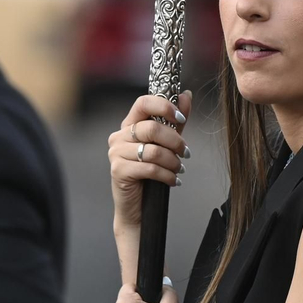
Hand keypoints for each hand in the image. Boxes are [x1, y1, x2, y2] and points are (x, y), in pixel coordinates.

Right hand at [107, 92, 192, 231]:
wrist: (138, 207)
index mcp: (129, 124)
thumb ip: (175, 121)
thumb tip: (187, 95)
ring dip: (173, 161)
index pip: (143, 103)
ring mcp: (116, 153)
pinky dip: (167, 175)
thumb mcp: (166, 144)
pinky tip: (173, 181)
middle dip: (175, 141)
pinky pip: (149, 168)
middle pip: (152, 128)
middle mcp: (119, 136)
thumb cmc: (151, 173)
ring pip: (153, 150)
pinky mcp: (118, 170)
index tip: (180, 118)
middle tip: (186, 153)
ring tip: (179, 169)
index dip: (164, 106)